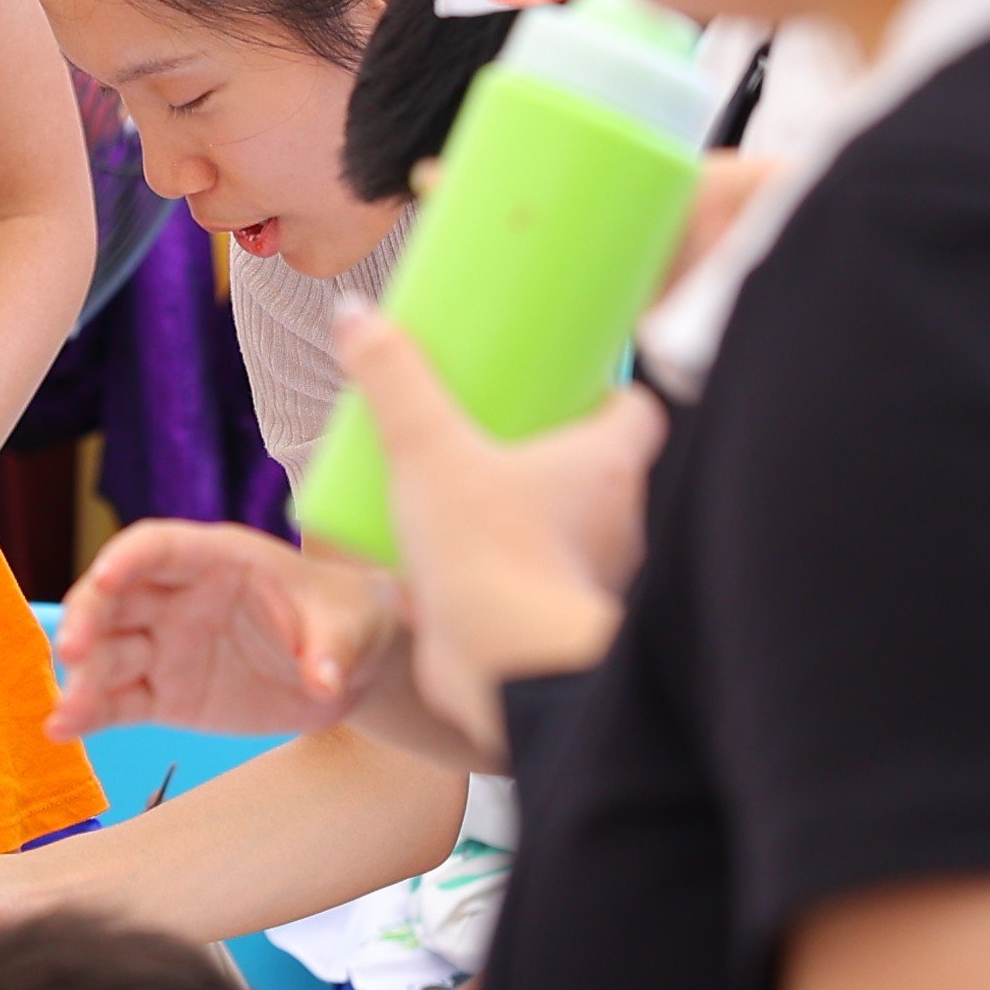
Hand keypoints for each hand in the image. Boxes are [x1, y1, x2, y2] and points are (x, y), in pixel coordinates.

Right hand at [47, 520, 398, 743]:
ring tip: (65, 714)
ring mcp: (166, 647)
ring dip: (81, 679)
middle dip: (88, 619)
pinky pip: (118, 702)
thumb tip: (325, 679)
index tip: (105, 577)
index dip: (128, 558)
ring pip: (108, 654)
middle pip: (115, 599)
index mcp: (218, 559)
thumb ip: (335, 647)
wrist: (350, 669)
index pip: (158, 547)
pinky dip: (89, 715)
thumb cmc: (349, 621)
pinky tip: (63, 730)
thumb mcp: (354, 625)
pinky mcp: (164, 695)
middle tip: (75, 653)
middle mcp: (178, 597)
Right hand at [332, 303, 657, 756]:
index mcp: (609, 465)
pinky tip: (444, 570)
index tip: (559, 381)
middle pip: (595, 467)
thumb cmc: (491, 556)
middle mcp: (617, 520)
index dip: (602, 392)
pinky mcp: (552, 622)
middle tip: (489, 432)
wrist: (510, 675)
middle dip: (545, 449)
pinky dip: (498, 572)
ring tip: (458, 499)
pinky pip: (529, 583)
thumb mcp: (428, 450)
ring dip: (521, 514)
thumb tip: (354, 314)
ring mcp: (589, 575)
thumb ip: (392, 381)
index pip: (635, 410)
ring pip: (563, 528)